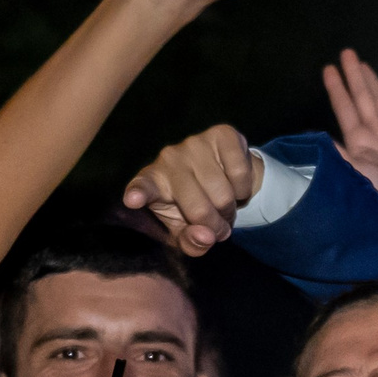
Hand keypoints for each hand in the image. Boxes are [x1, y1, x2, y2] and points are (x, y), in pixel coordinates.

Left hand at [121, 124, 260, 256]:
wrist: (224, 175)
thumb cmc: (196, 207)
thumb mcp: (188, 232)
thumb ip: (191, 243)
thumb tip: (206, 236)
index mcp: (153, 183)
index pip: (143, 188)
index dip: (139, 193)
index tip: (133, 200)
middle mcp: (169, 158)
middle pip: (199, 209)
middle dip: (216, 226)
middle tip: (218, 226)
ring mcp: (194, 143)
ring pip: (223, 195)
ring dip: (231, 210)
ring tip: (225, 204)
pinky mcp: (222, 134)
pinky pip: (240, 174)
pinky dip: (244, 189)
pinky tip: (235, 183)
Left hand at [322, 49, 377, 243]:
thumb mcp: (353, 174)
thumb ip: (337, 154)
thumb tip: (314, 136)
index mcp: (358, 142)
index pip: (344, 109)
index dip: (336, 89)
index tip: (327, 69)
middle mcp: (376, 135)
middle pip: (363, 98)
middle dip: (354, 76)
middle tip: (346, 53)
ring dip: (374, 83)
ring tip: (364, 64)